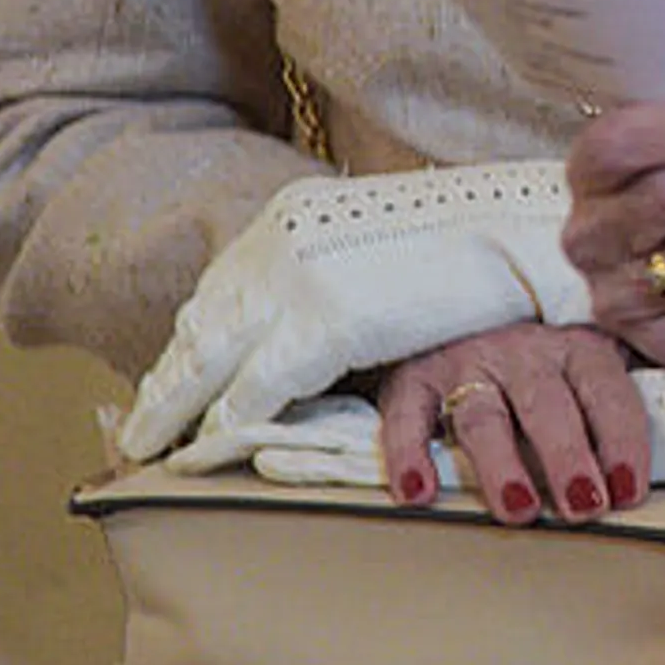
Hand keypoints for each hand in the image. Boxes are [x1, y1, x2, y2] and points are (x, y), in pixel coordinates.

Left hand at [115, 161, 584, 466]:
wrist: (527, 224)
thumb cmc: (474, 239)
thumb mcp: (384, 242)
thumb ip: (339, 271)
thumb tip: (312, 313)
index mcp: (296, 217)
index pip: (224, 290)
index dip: (192, 342)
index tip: (169, 379)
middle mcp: (282, 241)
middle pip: (203, 323)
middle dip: (166, 382)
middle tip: (137, 429)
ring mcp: (297, 279)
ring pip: (208, 356)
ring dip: (175, 406)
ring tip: (151, 446)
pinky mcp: (322, 324)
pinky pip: (255, 385)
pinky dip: (224, 419)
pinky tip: (207, 446)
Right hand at [373, 320, 650, 523]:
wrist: (454, 309)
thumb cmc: (536, 360)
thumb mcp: (583, 365)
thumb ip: (618, 404)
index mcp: (576, 347)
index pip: (607, 391)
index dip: (622, 440)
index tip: (630, 490)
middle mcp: (524, 350)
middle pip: (549, 404)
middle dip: (569, 456)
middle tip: (584, 506)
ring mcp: (467, 360)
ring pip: (485, 413)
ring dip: (502, 464)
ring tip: (519, 510)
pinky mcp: (414, 377)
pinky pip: (408, 414)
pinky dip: (410, 453)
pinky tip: (419, 492)